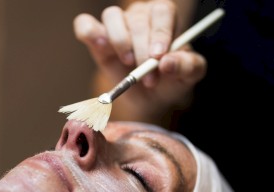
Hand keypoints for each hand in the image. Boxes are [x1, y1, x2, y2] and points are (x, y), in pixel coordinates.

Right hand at [72, 0, 204, 122]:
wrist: (151, 98)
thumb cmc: (171, 80)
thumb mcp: (189, 76)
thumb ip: (187, 66)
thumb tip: (168, 62)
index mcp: (165, 18)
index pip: (162, 11)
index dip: (160, 31)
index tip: (158, 56)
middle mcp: (140, 15)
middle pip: (138, 19)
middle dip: (142, 49)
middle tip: (147, 76)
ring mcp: (117, 25)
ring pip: (112, 16)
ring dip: (119, 40)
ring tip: (127, 62)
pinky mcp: (96, 37)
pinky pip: (85, 25)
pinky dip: (89, 33)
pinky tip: (100, 47)